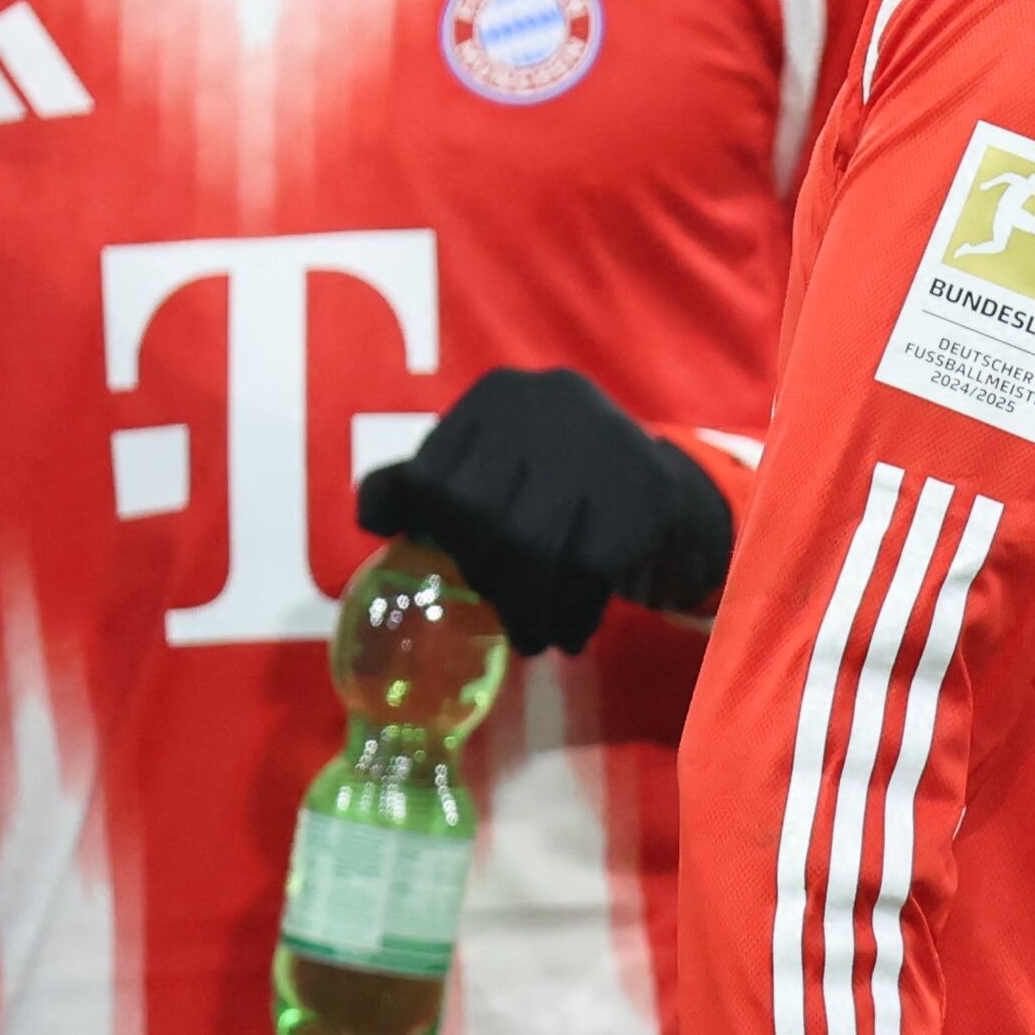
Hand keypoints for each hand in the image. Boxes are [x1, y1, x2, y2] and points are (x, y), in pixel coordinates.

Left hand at [356, 367, 735, 656]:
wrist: (662, 486)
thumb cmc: (556, 482)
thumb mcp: (491, 465)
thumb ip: (425, 483)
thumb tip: (371, 517)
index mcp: (497, 396)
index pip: (433, 475)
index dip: (434, 534)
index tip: (451, 571)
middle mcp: (546, 403)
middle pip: (480, 514)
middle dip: (485, 578)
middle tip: (502, 619)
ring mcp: (599, 442)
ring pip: (532, 546)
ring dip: (526, 607)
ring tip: (531, 639)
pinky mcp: (644, 488)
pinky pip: (587, 568)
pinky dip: (572, 611)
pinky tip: (570, 632)